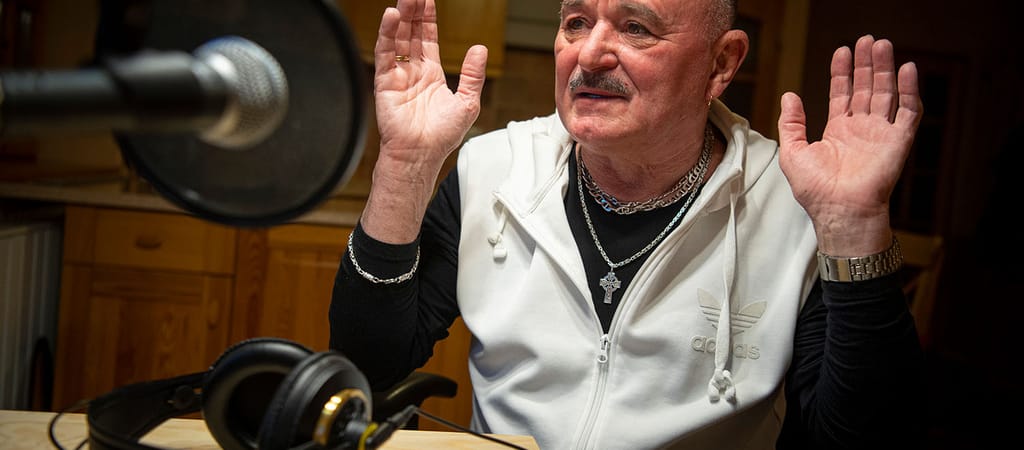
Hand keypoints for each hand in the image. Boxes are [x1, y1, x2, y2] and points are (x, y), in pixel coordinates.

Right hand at [373, 0, 487, 165]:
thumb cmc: (442, 136)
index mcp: (432, 75)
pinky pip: (385, 54)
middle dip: (413, 13)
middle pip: (411, 34)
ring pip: (398, 39)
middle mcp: (414, 72)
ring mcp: (398, 76)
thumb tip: (481, 49)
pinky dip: (387, 35)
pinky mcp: (385, 82)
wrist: (421, 154)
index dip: (428, 19)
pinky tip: (392, 18)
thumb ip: (473, 75)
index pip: (428, 39)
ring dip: (401, 18)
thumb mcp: (467, 102)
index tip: (427, 0)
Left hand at [777, 35, 921, 254]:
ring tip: (882, 45)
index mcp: (838, 131)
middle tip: (866, 40)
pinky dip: (909, 90)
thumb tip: (789, 96)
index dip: (842, 72)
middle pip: (866, 88)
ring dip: (885, 69)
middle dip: (866, 64)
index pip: (843, 94)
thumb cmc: (815, 190)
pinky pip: (908, 111)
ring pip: (886, 93)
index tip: (842, 51)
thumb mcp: (793, 152)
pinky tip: (905, 70)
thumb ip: (791, 123)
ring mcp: (881, 134)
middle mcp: (861, 129)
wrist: (839, 211)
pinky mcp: (899, 141)